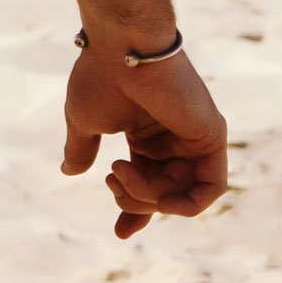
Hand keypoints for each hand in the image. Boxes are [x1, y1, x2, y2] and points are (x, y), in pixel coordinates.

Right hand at [63, 41, 227, 237]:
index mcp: (147, 137)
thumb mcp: (83, 120)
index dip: (134, 211)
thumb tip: (69, 171)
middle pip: (164, 195)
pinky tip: (158, 197)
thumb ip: (82, 148)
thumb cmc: (100, 78)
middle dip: (134, 201)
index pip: (148, 184)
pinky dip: (184, 203)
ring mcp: (195, 140)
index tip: (119, 233)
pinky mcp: (212, 138)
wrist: (121, 49)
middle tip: (111, 180)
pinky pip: (208, 189)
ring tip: (122, 174)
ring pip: (182, 196)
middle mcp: (174, 141)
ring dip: (149, 198)